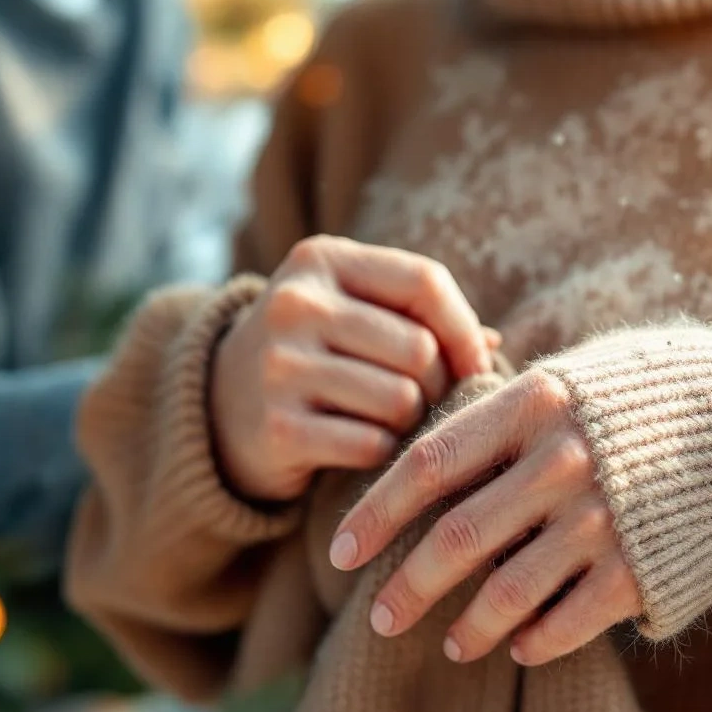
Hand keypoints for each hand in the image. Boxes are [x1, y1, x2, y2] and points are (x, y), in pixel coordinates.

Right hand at [212, 235, 495, 500]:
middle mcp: (295, 304)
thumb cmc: (313, 354)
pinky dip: (380, 452)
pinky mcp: (277, 426)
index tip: (476, 362)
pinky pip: (370, 444)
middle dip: (438, 382)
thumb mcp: (353, 312)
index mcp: (322, 259)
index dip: (464, 327)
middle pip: (418, 348)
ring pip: (400, 400)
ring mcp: (280, 365)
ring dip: (410, 421)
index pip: (424, 281)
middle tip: (427, 399)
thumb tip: (492, 344)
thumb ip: (421, 317)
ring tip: (390, 420)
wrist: (219, 408)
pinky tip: (361, 444)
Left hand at [328, 370, 642, 665]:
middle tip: (380, 618)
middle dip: (407, 588)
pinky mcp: (640, 569)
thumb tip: (444, 428)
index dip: (377, 512)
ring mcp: (602, 519)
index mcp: (535, 403)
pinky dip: (534, 641)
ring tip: (451, 645)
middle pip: (455, 539)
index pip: (430, 464)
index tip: (341, 549)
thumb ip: (514, 403)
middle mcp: (560, 461)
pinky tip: (518, 648)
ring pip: (504, 593)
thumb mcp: (584, 374)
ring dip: (468, 629)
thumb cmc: (661, 396)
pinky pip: (566, 622)